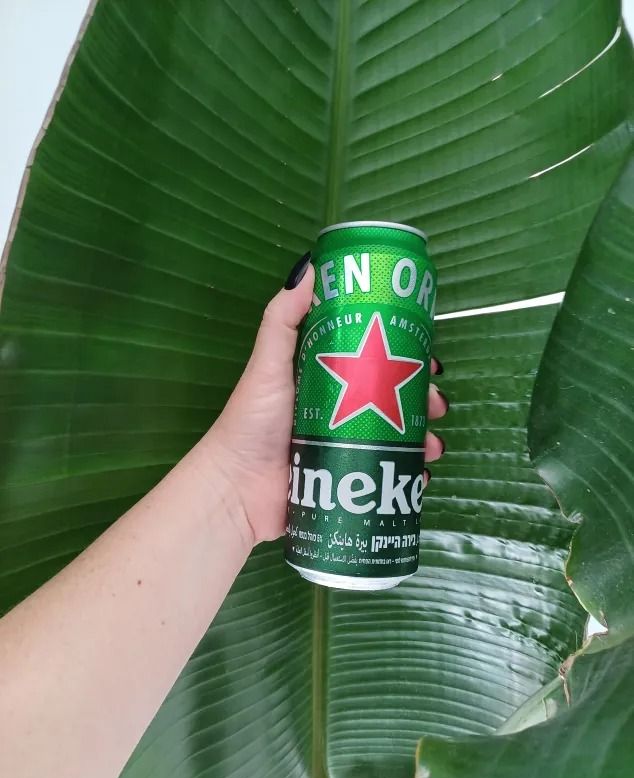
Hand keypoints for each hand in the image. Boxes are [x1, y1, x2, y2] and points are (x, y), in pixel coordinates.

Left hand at [206, 261, 448, 545]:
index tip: (429, 357)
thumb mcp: (268, 363)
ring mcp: (346, 448)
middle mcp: (342, 410)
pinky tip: (422, 473)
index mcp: (327, 378)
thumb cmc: (252, 422)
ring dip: (424, 439)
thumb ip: (283, 318)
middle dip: (424, 400)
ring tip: (433, 445)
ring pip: (399, 438)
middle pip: (395, 398)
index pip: (376, 360)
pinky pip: (389, 474)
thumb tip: (311, 266)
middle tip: (438, 404)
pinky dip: (411, 474)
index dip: (407, 357)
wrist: (237, 491)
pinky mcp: (348, 481)